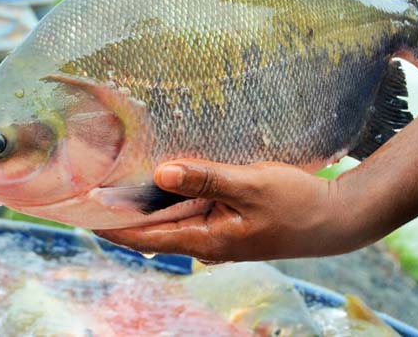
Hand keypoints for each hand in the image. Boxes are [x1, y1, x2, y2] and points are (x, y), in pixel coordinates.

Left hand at [95, 160, 368, 261]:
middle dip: (125, 212)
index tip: (82, 213)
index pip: (146, 238)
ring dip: (149, 202)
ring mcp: (219, 235)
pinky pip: (192, 211)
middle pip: (154, 230)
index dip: (112, 226)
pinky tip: (168, 177)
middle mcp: (207, 243)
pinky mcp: (229, 223)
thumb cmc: (296, 203)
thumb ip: (205, 178)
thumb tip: (159, 174)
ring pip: (173, 219)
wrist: (335, 219)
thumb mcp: (250, 186)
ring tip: (123, 177)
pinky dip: (175, 196)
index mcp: (207, 240)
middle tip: (95, 186)